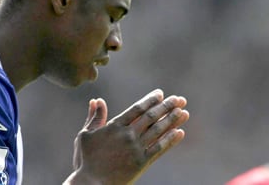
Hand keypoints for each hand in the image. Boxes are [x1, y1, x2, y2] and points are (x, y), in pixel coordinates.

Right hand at [64, 89, 189, 184]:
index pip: (137, 108)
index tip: (160, 94)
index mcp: (115, 126)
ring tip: (183, 112)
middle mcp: (128, 135)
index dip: (150, 100)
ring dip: (172, 120)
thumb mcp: (85, 136)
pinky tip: (180, 132)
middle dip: (166, 106)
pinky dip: (170, 140)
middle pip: (151, 117)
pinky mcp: (142, 162)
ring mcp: (136, 149)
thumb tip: (98, 100)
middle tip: (178, 99)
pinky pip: (159, 148)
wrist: (92, 184)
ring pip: (158, 130)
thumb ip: (94, 117)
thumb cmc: (86, 160)